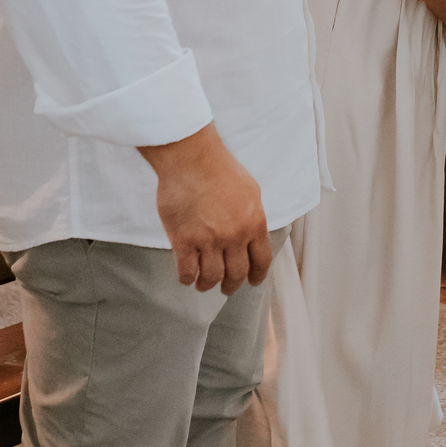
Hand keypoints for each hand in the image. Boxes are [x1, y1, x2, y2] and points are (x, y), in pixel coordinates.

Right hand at [138, 122, 272, 294]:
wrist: (192, 158)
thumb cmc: (219, 168)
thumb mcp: (250, 191)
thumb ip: (252, 215)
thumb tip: (251, 231)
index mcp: (254, 223)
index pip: (261, 260)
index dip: (257, 275)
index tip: (252, 282)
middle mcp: (234, 236)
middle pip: (237, 273)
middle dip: (232, 285)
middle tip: (227, 288)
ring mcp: (209, 240)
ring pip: (212, 276)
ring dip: (208, 285)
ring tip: (204, 285)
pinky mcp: (184, 241)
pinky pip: (187, 270)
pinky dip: (188, 279)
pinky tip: (187, 278)